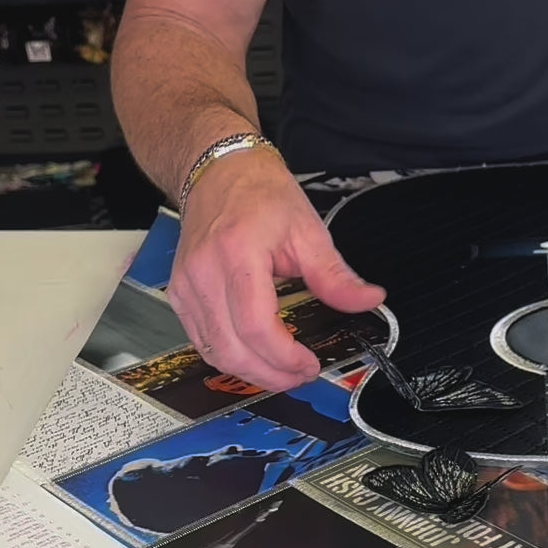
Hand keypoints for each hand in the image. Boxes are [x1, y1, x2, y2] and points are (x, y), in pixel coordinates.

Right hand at [167, 147, 385, 391]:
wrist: (218, 172)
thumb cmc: (258, 195)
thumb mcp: (307, 230)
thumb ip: (335, 275)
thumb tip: (368, 300)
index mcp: (237, 254)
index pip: (256, 326)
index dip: (284, 357)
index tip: (309, 364)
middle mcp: (204, 273)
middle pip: (232, 349)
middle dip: (270, 375)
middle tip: (300, 376)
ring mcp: (186, 287)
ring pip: (214, 353)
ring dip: (250, 372)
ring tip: (282, 371)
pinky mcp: (179, 296)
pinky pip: (202, 342)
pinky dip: (230, 357)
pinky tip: (255, 357)